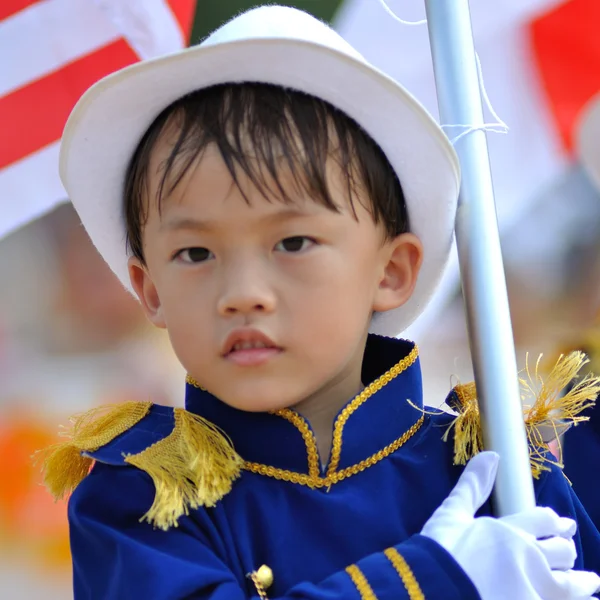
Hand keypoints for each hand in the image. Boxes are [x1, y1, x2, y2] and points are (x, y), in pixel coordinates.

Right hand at [421, 452, 599, 598]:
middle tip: (568, 547)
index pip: (542, 520)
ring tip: (589, 581)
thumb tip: (491, 455)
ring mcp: (537, 589)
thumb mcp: (451, 514)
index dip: (554, 522)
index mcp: (510, 531)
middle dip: (565, 547)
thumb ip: (473, 486)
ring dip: (582, 580)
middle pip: (561, 550)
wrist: (436, 591)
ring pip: (572, 584)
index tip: (562, 525)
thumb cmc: (441, 552)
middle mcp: (531, 558)